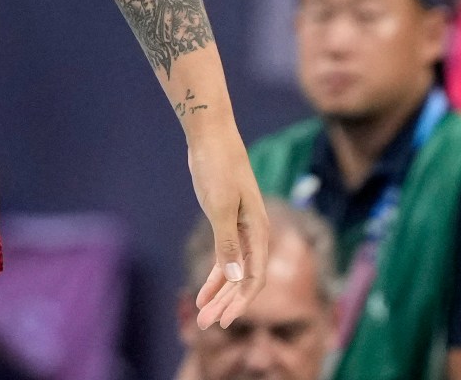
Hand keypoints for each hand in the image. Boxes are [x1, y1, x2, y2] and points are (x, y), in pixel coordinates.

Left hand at [185, 127, 270, 329]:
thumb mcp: (220, 207)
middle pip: (244, 279)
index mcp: (258, 229)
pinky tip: (202, 293)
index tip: (224, 320)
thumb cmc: (217, 166)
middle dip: (227, 303)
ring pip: (233, 271)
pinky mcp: (225, 221)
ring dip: (219, 294)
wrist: (210, 135)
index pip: (254, 276)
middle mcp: (253, 232)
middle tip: (207, 326)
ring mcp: (240, 227)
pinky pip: (224, 257)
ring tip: (203, 316)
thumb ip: (228, 243)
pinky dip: (214, 276)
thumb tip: (235, 277)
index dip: (241, 301)